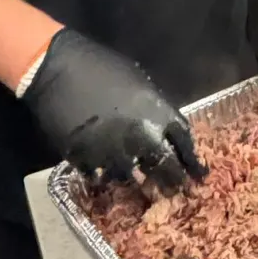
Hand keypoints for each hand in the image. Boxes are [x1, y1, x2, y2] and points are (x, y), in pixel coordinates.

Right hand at [21, 29, 204, 189]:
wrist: (58, 69)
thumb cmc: (101, 67)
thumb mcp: (139, 82)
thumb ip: (155, 108)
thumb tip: (163, 130)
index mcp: (158, 114)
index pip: (185, 145)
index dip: (193, 163)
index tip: (199, 175)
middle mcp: (141, 139)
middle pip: (166, 169)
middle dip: (174, 182)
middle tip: (176, 191)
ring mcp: (113, 154)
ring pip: (133, 180)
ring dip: (137, 182)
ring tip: (139, 187)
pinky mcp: (87, 163)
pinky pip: (103, 178)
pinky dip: (107, 178)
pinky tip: (107, 176)